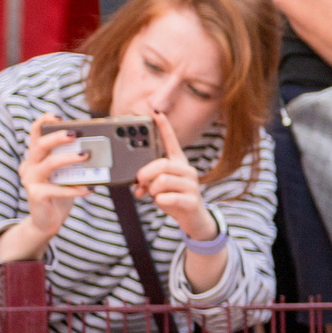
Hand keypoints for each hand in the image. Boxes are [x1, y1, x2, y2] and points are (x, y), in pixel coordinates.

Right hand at [9, 117, 88, 251]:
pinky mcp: (36, 195)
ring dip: (69, 158)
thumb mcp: (66, 174)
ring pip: (49, 164)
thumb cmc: (60, 192)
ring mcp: (30, 180)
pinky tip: (90, 189)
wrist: (47, 220)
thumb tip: (96, 148)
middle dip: (58, 137)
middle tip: (76, 134)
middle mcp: (29, 166)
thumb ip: (73, 160)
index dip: (43, 122)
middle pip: (40, 145)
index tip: (57, 116)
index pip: (34, 134)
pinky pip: (57, 189)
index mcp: (35, 157)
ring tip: (87, 156)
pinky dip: (75, 189)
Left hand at [130, 112, 215, 238]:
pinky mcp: (192, 201)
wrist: (194, 220)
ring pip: (162, 181)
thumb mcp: (159, 187)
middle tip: (139, 182)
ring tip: (153, 195)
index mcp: (179, 164)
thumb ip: (148, 180)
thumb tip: (137, 183)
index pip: (172, 142)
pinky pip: (167, 197)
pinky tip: (162, 203)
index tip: (157, 112)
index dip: (164, 127)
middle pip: (162, 164)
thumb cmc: (174, 198)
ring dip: (151, 190)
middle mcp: (188, 171)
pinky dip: (159, 202)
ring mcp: (192, 185)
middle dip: (145, 174)